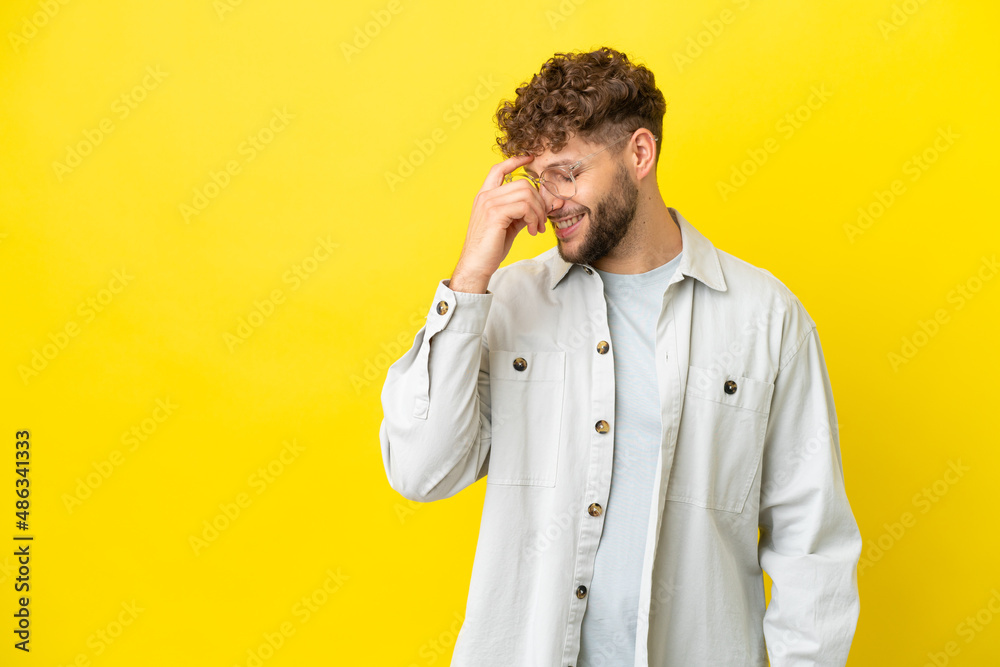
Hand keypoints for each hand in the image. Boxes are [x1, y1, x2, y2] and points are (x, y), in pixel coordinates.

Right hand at [450, 154, 547, 291]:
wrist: (476, 265)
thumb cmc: (490, 248)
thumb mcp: (509, 225)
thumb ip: (523, 212)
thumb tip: (547, 206)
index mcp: (485, 196)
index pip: (499, 168)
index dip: (515, 161)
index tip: (530, 158)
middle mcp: (486, 196)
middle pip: (522, 183)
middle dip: (539, 201)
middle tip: (542, 220)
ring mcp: (489, 203)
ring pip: (526, 194)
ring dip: (538, 212)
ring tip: (537, 227)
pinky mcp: (495, 214)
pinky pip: (524, 207)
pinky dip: (533, 218)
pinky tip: (532, 230)